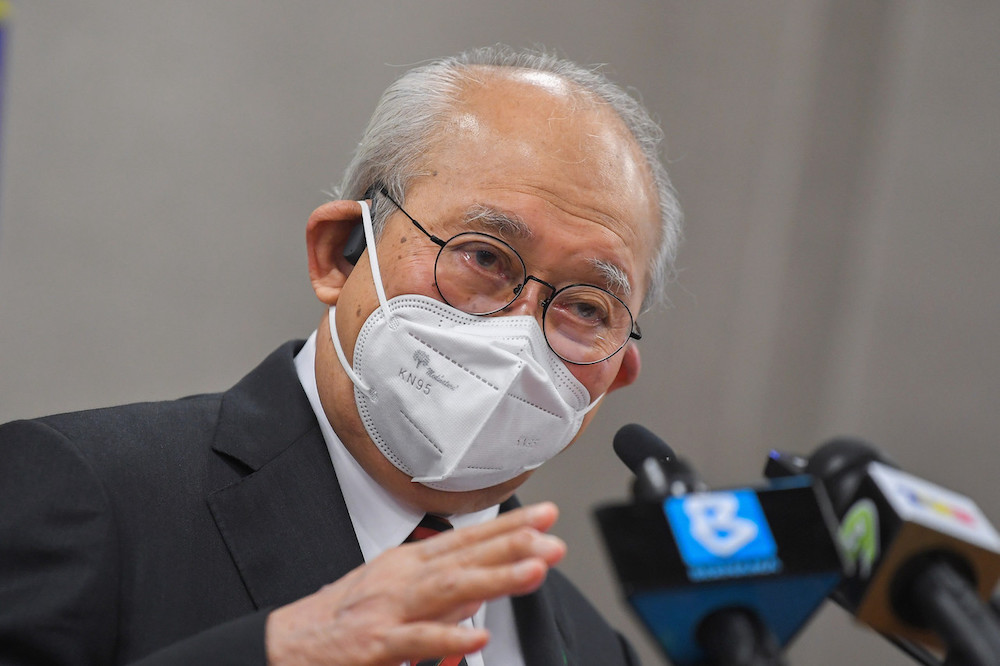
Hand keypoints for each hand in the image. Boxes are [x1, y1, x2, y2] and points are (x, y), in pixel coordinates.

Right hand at [265, 502, 565, 665]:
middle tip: (553, 538)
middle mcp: (403, 579)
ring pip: (449, 590)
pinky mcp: (376, 645)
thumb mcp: (398, 592)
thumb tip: (486, 585)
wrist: (290, 644)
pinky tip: (478, 636)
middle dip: (513, 545)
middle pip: (465, 557)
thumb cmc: (344, 617)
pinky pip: (416, 642)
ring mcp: (390, 609)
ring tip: (533, 570)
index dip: (510, 526)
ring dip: (495, 578)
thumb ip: (445, 591)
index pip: (469, 539)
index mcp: (410, 563)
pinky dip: (448, 639)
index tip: (546, 516)